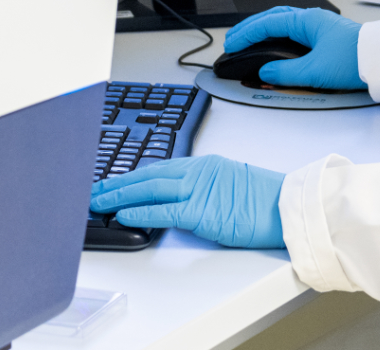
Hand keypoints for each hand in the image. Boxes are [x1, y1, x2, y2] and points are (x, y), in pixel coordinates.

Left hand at [90, 155, 284, 248]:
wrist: (288, 207)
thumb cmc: (264, 201)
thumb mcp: (228, 185)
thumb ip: (201, 189)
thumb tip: (176, 202)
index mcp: (203, 165)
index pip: (158, 168)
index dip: (132, 176)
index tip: (111, 181)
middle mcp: (197, 173)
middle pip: (147, 176)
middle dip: (116, 184)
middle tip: (92, 190)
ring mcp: (199, 191)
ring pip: (149, 190)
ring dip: (119, 196)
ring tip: (97, 202)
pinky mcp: (202, 212)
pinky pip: (164, 212)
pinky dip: (140, 212)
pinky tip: (121, 214)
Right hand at [225, 6, 363, 89]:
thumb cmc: (356, 59)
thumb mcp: (315, 71)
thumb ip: (285, 72)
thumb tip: (265, 72)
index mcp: (306, 21)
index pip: (267, 23)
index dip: (246, 33)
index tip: (231, 43)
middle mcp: (312, 20)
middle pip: (273, 18)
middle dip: (251, 28)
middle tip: (234, 39)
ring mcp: (320, 28)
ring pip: (284, 24)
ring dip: (265, 30)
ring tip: (250, 40)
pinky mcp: (327, 38)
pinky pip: (295, 33)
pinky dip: (279, 37)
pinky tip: (276, 46)